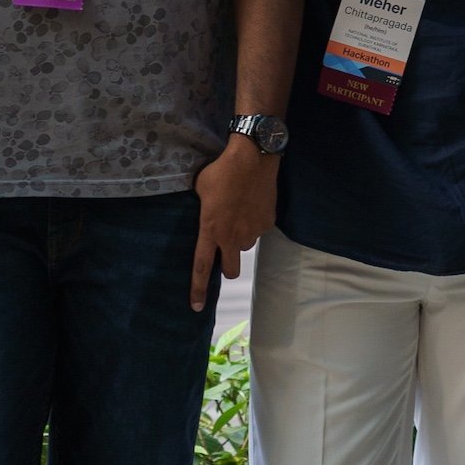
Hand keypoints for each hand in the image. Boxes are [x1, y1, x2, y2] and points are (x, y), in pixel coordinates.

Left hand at [189, 136, 276, 311]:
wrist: (253, 158)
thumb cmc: (221, 170)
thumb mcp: (200, 189)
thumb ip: (201, 210)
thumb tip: (205, 215)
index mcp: (211, 230)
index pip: (202, 267)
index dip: (198, 289)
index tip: (196, 307)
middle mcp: (232, 237)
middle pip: (231, 270)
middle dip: (227, 265)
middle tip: (225, 249)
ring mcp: (252, 231)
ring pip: (245, 247)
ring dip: (241, 238)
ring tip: (238, 215)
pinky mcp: (267, 223)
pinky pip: (259, 230)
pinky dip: (254, 223)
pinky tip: (251, 204)